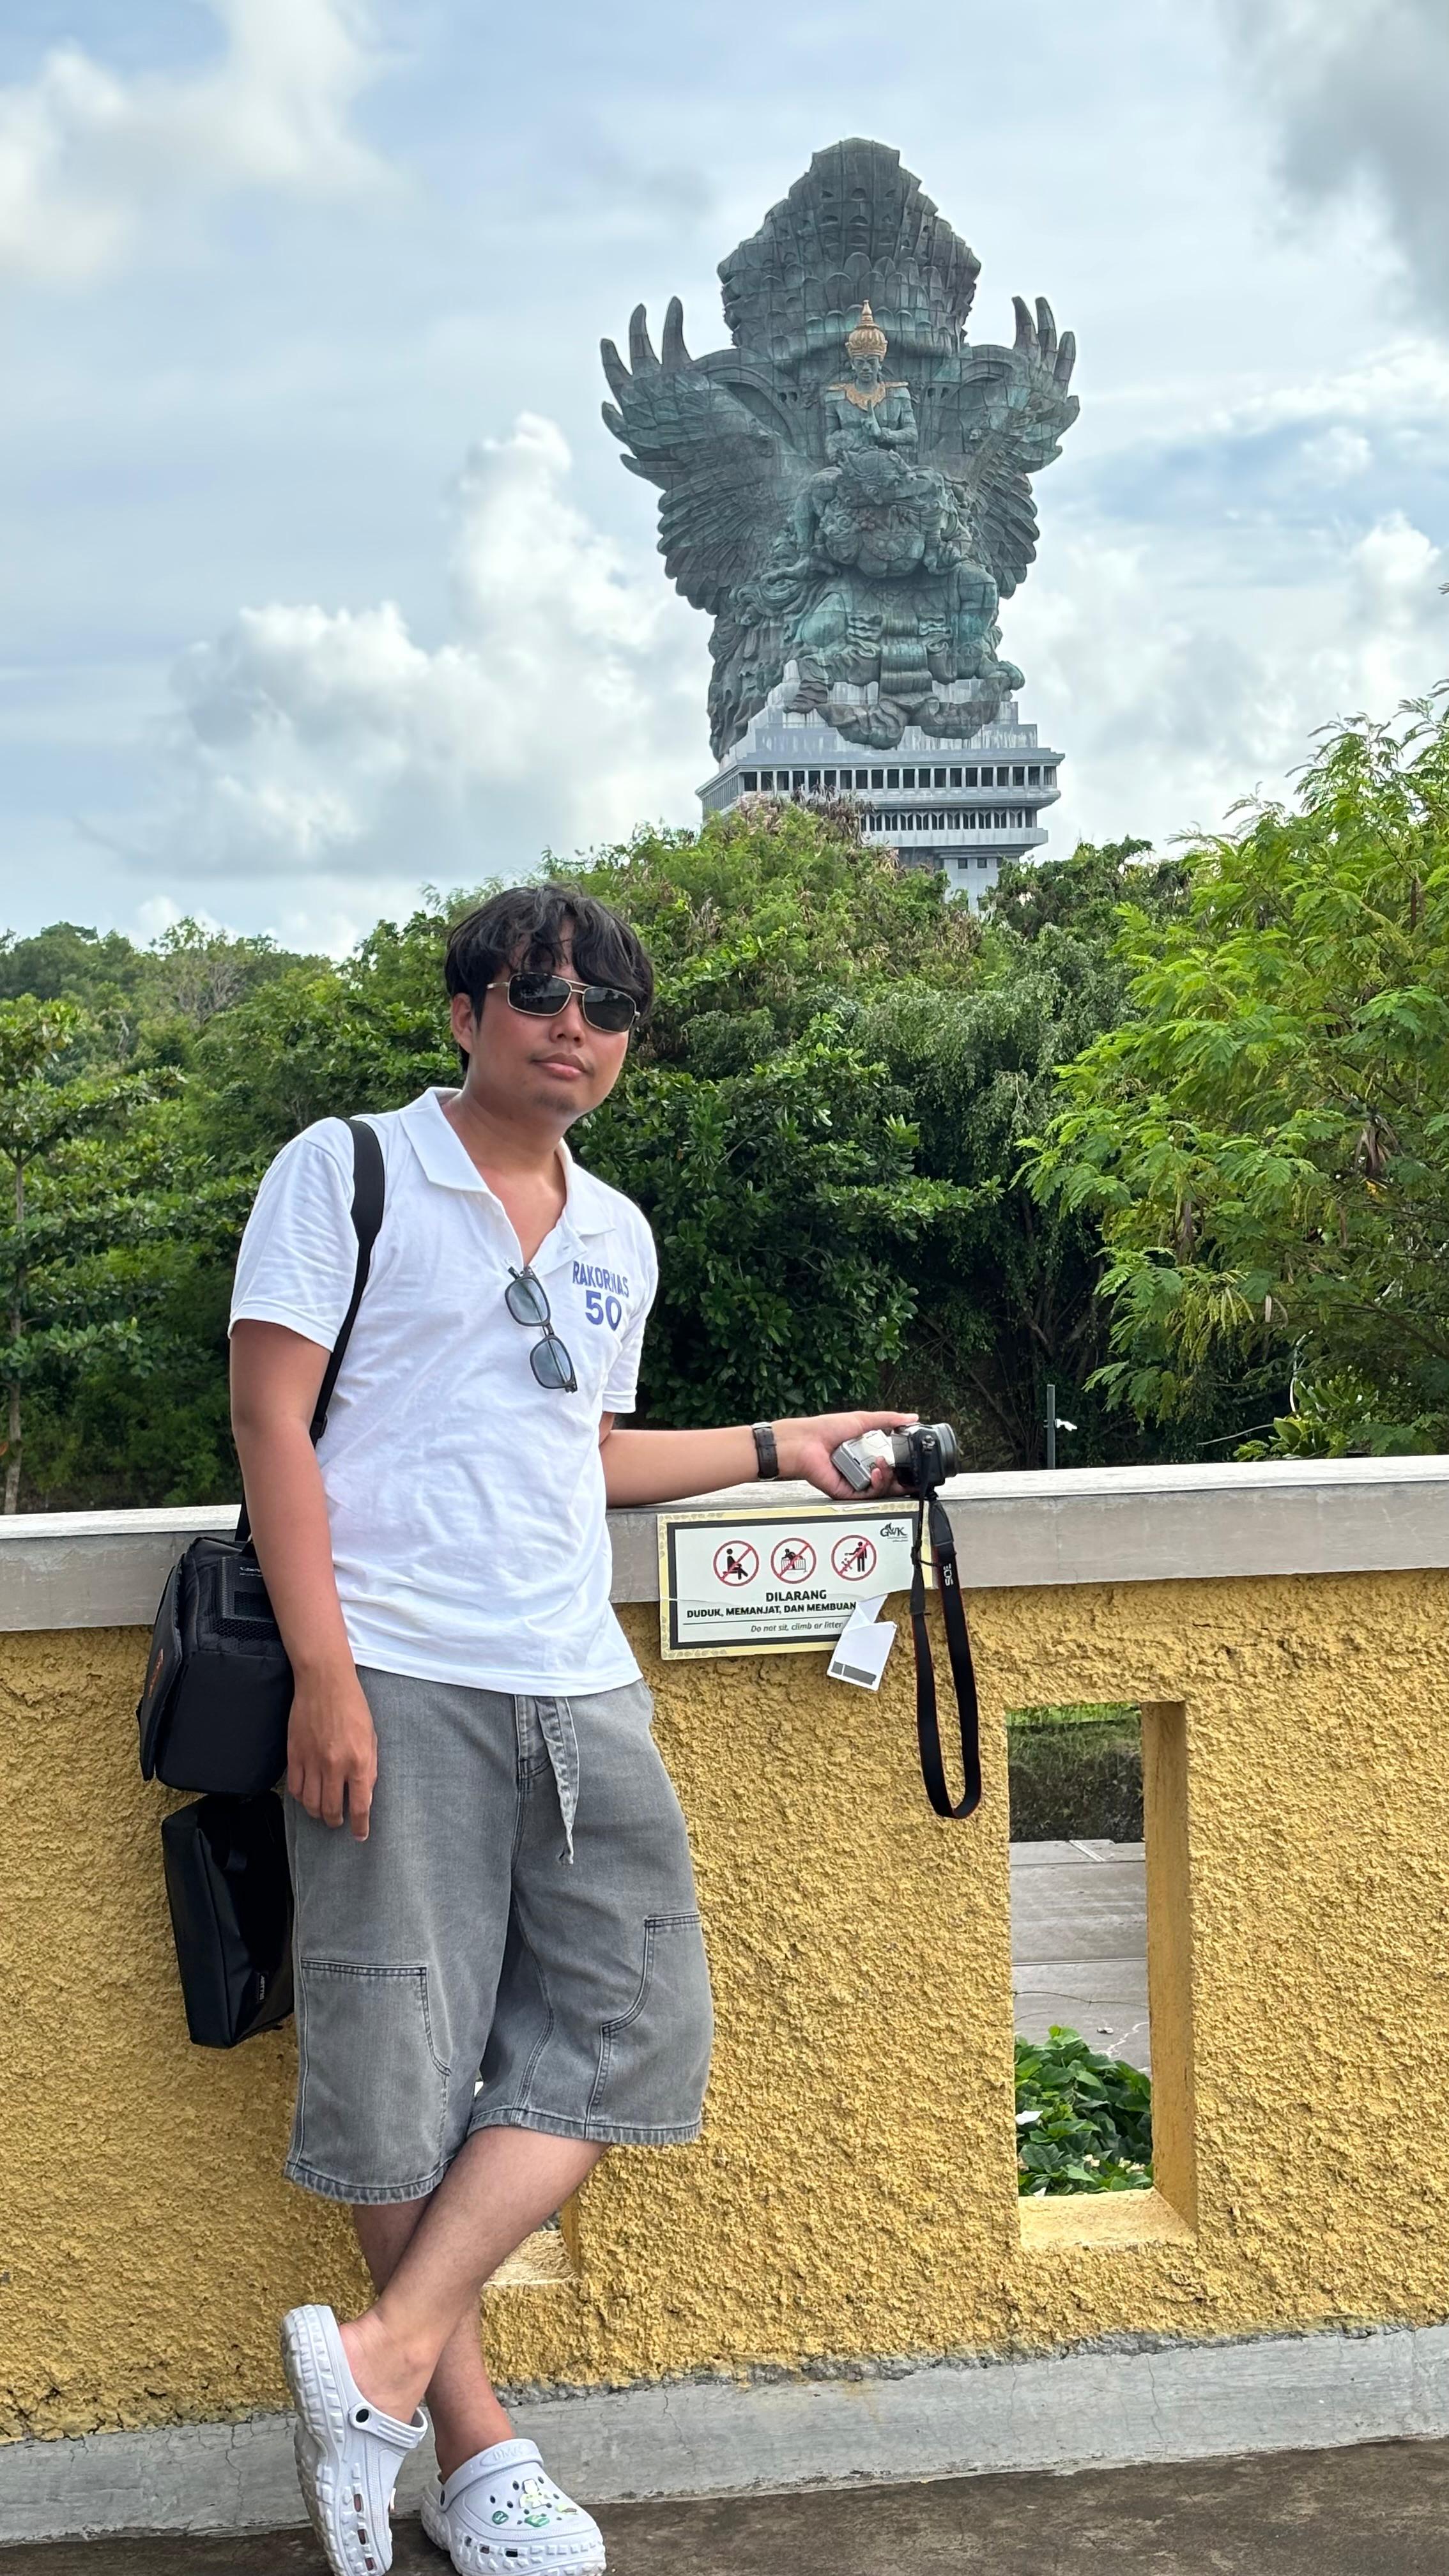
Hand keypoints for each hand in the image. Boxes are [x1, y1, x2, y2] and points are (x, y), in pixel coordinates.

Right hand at [288, 1667, 377, 1840]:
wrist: (324, 1682)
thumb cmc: (353, 1707)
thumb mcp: (371, 1737)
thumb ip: (369, 1768)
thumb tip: (364, 1796)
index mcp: (359, 1761)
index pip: (359, 1806)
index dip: (360, 1826)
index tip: (360, 1835)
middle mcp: (334, 1765)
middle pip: (331, 1810)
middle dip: (336, 1822)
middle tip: (338, 1822)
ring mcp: (311, 1761)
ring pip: (310, 1804)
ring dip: (317, 1813)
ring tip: (322, 1811)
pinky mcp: (294, 1755)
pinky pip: (294, 1788)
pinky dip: (300, 1798)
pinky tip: (307, 1795)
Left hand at [775, 1410, 919, 1501]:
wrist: (804, 1443)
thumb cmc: (824, 1429)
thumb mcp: (862, 1420)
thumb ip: (888, 1420)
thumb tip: (911, 1418)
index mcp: (865, 1452)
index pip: (890, 1462)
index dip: (902, 1464)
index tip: (913, 1462)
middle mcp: (861, 1468)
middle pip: (889, 1479)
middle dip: (899, 1475)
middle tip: (904, 1468)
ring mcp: (854, 1481)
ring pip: (881, 1489)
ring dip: (888, 1478)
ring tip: (882, 1465)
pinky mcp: (847, 1492)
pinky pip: (868, 1495)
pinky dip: (877, 1486)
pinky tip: (876, 1473)